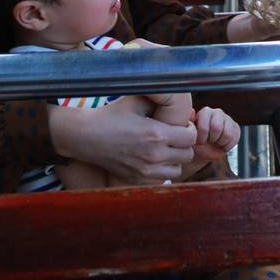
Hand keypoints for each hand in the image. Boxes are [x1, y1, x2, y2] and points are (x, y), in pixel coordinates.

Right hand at [47, 95, 196, 184]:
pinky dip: (162, 170)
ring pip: (178, 170)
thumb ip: (158, 102)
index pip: (191, 137)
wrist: (88, 137)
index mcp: (156, 134)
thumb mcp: (136, 101)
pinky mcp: (138, 180)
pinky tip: (154, 159)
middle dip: (185, 144)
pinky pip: (162, 179)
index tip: (182, 125)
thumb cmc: (112, 116)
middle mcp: (154, 155)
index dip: (189, 129)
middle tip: (175, 137)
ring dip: (175, 159)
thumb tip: (179, 99)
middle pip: (188, 154)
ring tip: (165, 149)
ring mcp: (146, 171)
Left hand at [188, 105, 240, 173]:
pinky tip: (222, 145)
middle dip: (212, 139)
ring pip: (228, 134)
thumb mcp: (189, 134)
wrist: (204, 149)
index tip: (199, 141)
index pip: (204, 127)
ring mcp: (228, 119)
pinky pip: (235, 138)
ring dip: (220, 143)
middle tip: (208, 141)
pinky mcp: (235, 127)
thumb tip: (191, 111)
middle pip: (217, 128)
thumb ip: (189, 123)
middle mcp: (217, 112)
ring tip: (215, 142)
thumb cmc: (195, 141)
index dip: (201, 139)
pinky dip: (228, 146)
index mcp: (205, 112)